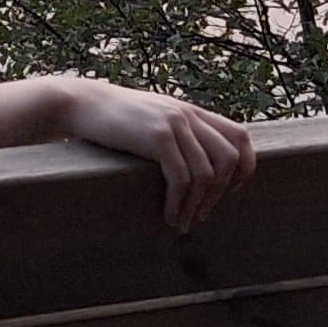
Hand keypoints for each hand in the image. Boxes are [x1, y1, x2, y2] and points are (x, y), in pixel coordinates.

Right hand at [51, 78, 256, 231]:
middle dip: (222, 193)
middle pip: (230, 157)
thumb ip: (177, 133)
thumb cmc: (114, 119)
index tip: (229, 192)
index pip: (240, 136)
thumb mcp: (154, 119)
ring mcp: (174, 124)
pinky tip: (168, 216)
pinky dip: (178, 203)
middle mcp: (188, 115)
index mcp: (192, 111)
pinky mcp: (156, 137)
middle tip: (203, 214)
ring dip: (198, 205)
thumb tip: (196, 166)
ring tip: (183, 223)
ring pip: (206, 173)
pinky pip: (180, 178)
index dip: (245, 167)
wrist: (82, 104)